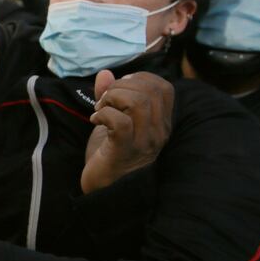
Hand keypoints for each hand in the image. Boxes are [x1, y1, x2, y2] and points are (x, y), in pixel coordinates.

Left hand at [80, 70, 173, 193]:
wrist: (104, 188)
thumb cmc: (111, 152)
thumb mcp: (113, 119)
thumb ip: (111, 95)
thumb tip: (105, 73)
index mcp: (161, 122)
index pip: (164, 87)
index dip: (139, 78)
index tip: (119, 88)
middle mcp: (158, 132)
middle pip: (150, 91)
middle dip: (122, 86)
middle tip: (105, 100)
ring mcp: (143, 142)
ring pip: (137, 103)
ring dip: (112, 98)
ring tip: (100, 109)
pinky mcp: (124, 151)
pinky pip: (120, 122)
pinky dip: (104, 114)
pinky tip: (95, 120)